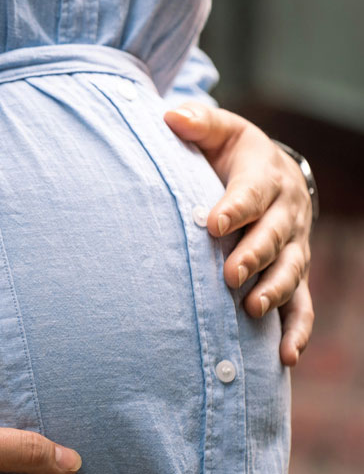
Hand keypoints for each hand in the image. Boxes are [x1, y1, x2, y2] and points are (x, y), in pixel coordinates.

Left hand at [164, 103, 313, 365]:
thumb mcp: (219, 130)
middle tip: (229, 274)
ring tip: (253, 309)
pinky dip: (296, 329)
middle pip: (273, 236)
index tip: (212, 224)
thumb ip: (197, 124)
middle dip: (253, 255)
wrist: (270, 172)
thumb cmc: (231, 153)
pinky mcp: (295, 272)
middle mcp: (285, 212)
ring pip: (290, 271)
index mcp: (264, 174)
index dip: (234, 207)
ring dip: (274, 291)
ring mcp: (293, 245)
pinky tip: (285, 356)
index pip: (250, 192)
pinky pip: (302, 304)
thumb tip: (171, 117)